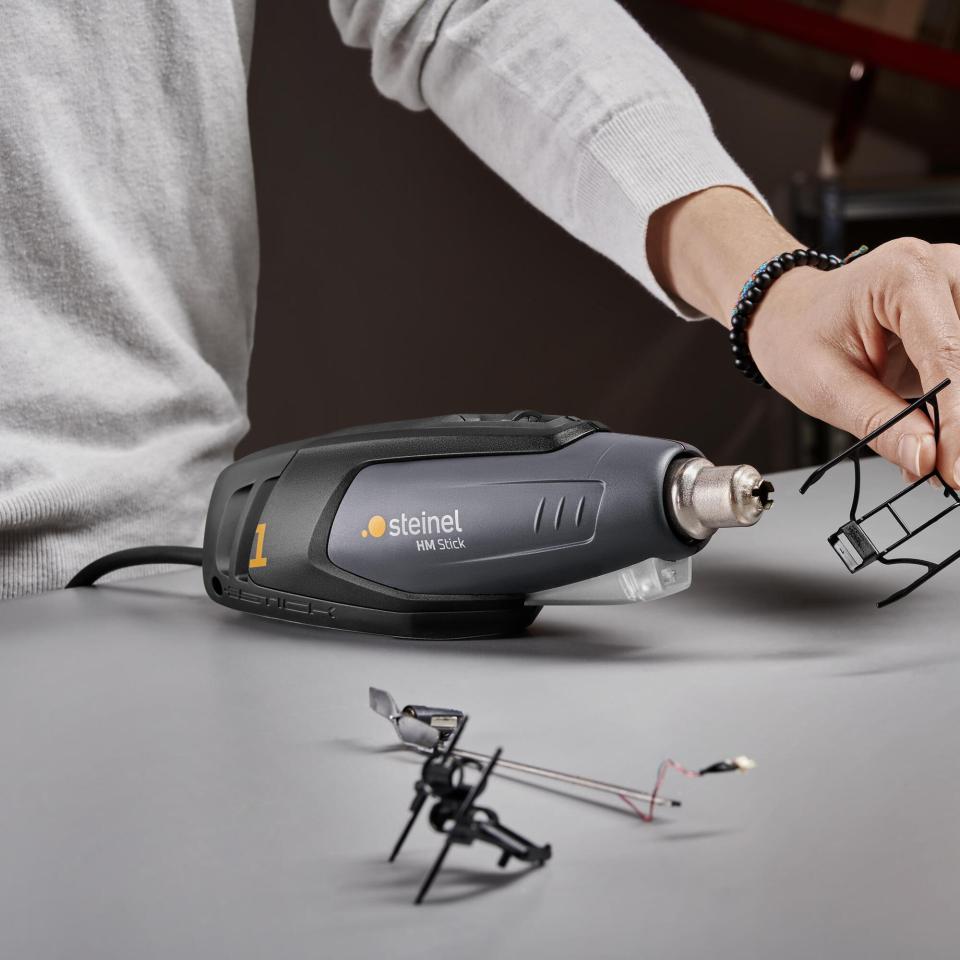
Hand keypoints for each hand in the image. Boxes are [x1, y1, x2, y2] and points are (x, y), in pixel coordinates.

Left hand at [749, 238, 959, 484]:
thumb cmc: (798, 338)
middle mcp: (945, 269)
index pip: (949, 355)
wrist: (790, 315)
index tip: (958, 472)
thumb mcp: (825, 387)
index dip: (959, 423)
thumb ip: (881, 423)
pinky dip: (959, 406)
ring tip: (939, 455)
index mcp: (905, 276)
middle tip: (946, 471)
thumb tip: (929, 458)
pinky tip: (943, 434)